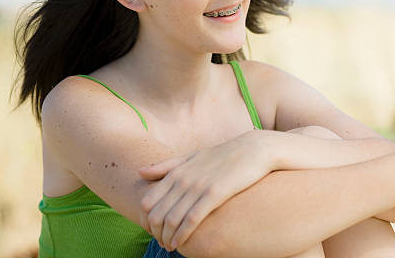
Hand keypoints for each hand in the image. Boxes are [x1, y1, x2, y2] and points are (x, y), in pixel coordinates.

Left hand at [137, 129, 272, 250]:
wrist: (255, 149)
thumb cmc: (224, 155)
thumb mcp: (192, 156)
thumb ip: (166, 165)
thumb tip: (139, 171)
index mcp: (177, 171)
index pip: (148, 201)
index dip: (146, 220)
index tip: (154, 230)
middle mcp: (184, 178)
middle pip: (157, 213)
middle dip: (155, 233)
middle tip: (161, 242)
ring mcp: (199, 186)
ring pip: (172, 219)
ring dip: (167, 237)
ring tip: (170, 246)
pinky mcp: (215, 194)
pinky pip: (192, 219)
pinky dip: (182, 234)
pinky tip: (181, 243)